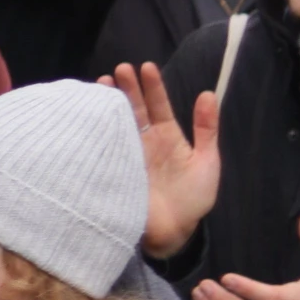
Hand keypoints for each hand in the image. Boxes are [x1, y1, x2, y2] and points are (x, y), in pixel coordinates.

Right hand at [103, 62, 218, 256]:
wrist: (174, 232)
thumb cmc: (193, 199)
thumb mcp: (207, 161)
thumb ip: (206, 129)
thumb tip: (208, 94)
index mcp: (167, 137)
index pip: (159, 106)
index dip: (153, 87)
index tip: (146, 67)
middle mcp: (145, 142)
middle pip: (134, 109)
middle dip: (127, 89)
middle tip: (120, 70)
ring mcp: (128, 155)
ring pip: (118, 123)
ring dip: (110, 104)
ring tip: (103, 84)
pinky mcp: (115, 169)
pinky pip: (105, 146)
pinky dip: (98, 130)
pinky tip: (91, 115)